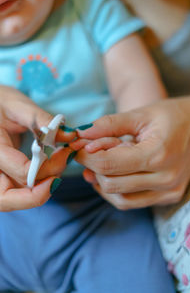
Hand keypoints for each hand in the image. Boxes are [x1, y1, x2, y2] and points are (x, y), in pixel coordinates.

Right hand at [0, 86, 75, 210]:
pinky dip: (35, 185)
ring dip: (37, 192)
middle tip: (57, 181)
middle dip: (36, 196)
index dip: (46, 168)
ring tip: (56, 169)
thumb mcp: (18, 105)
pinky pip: (17, 190)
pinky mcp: (2, 174)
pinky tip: (49, 168)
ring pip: (12, 198)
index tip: (67, 154)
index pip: (20, 171)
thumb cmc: (0, 103)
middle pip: (6, 199)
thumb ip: (43, 120)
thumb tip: (70, 136)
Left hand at [72, 96, 189, 209]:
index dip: (86, 156)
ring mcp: (169, 192)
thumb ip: (109, 125)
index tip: (77, 146)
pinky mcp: (168, 197)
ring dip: (102, 182)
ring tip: (99, 163)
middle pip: (110, 183)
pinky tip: (110, 175)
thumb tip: (81, 134)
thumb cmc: (174, 115)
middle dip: (93, 167)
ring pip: (119, 198)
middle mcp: (165, 179)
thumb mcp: (142, 114)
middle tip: (90, 150)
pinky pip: (132, 202)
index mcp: (158, 155)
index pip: (108, 165)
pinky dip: (116, 191)